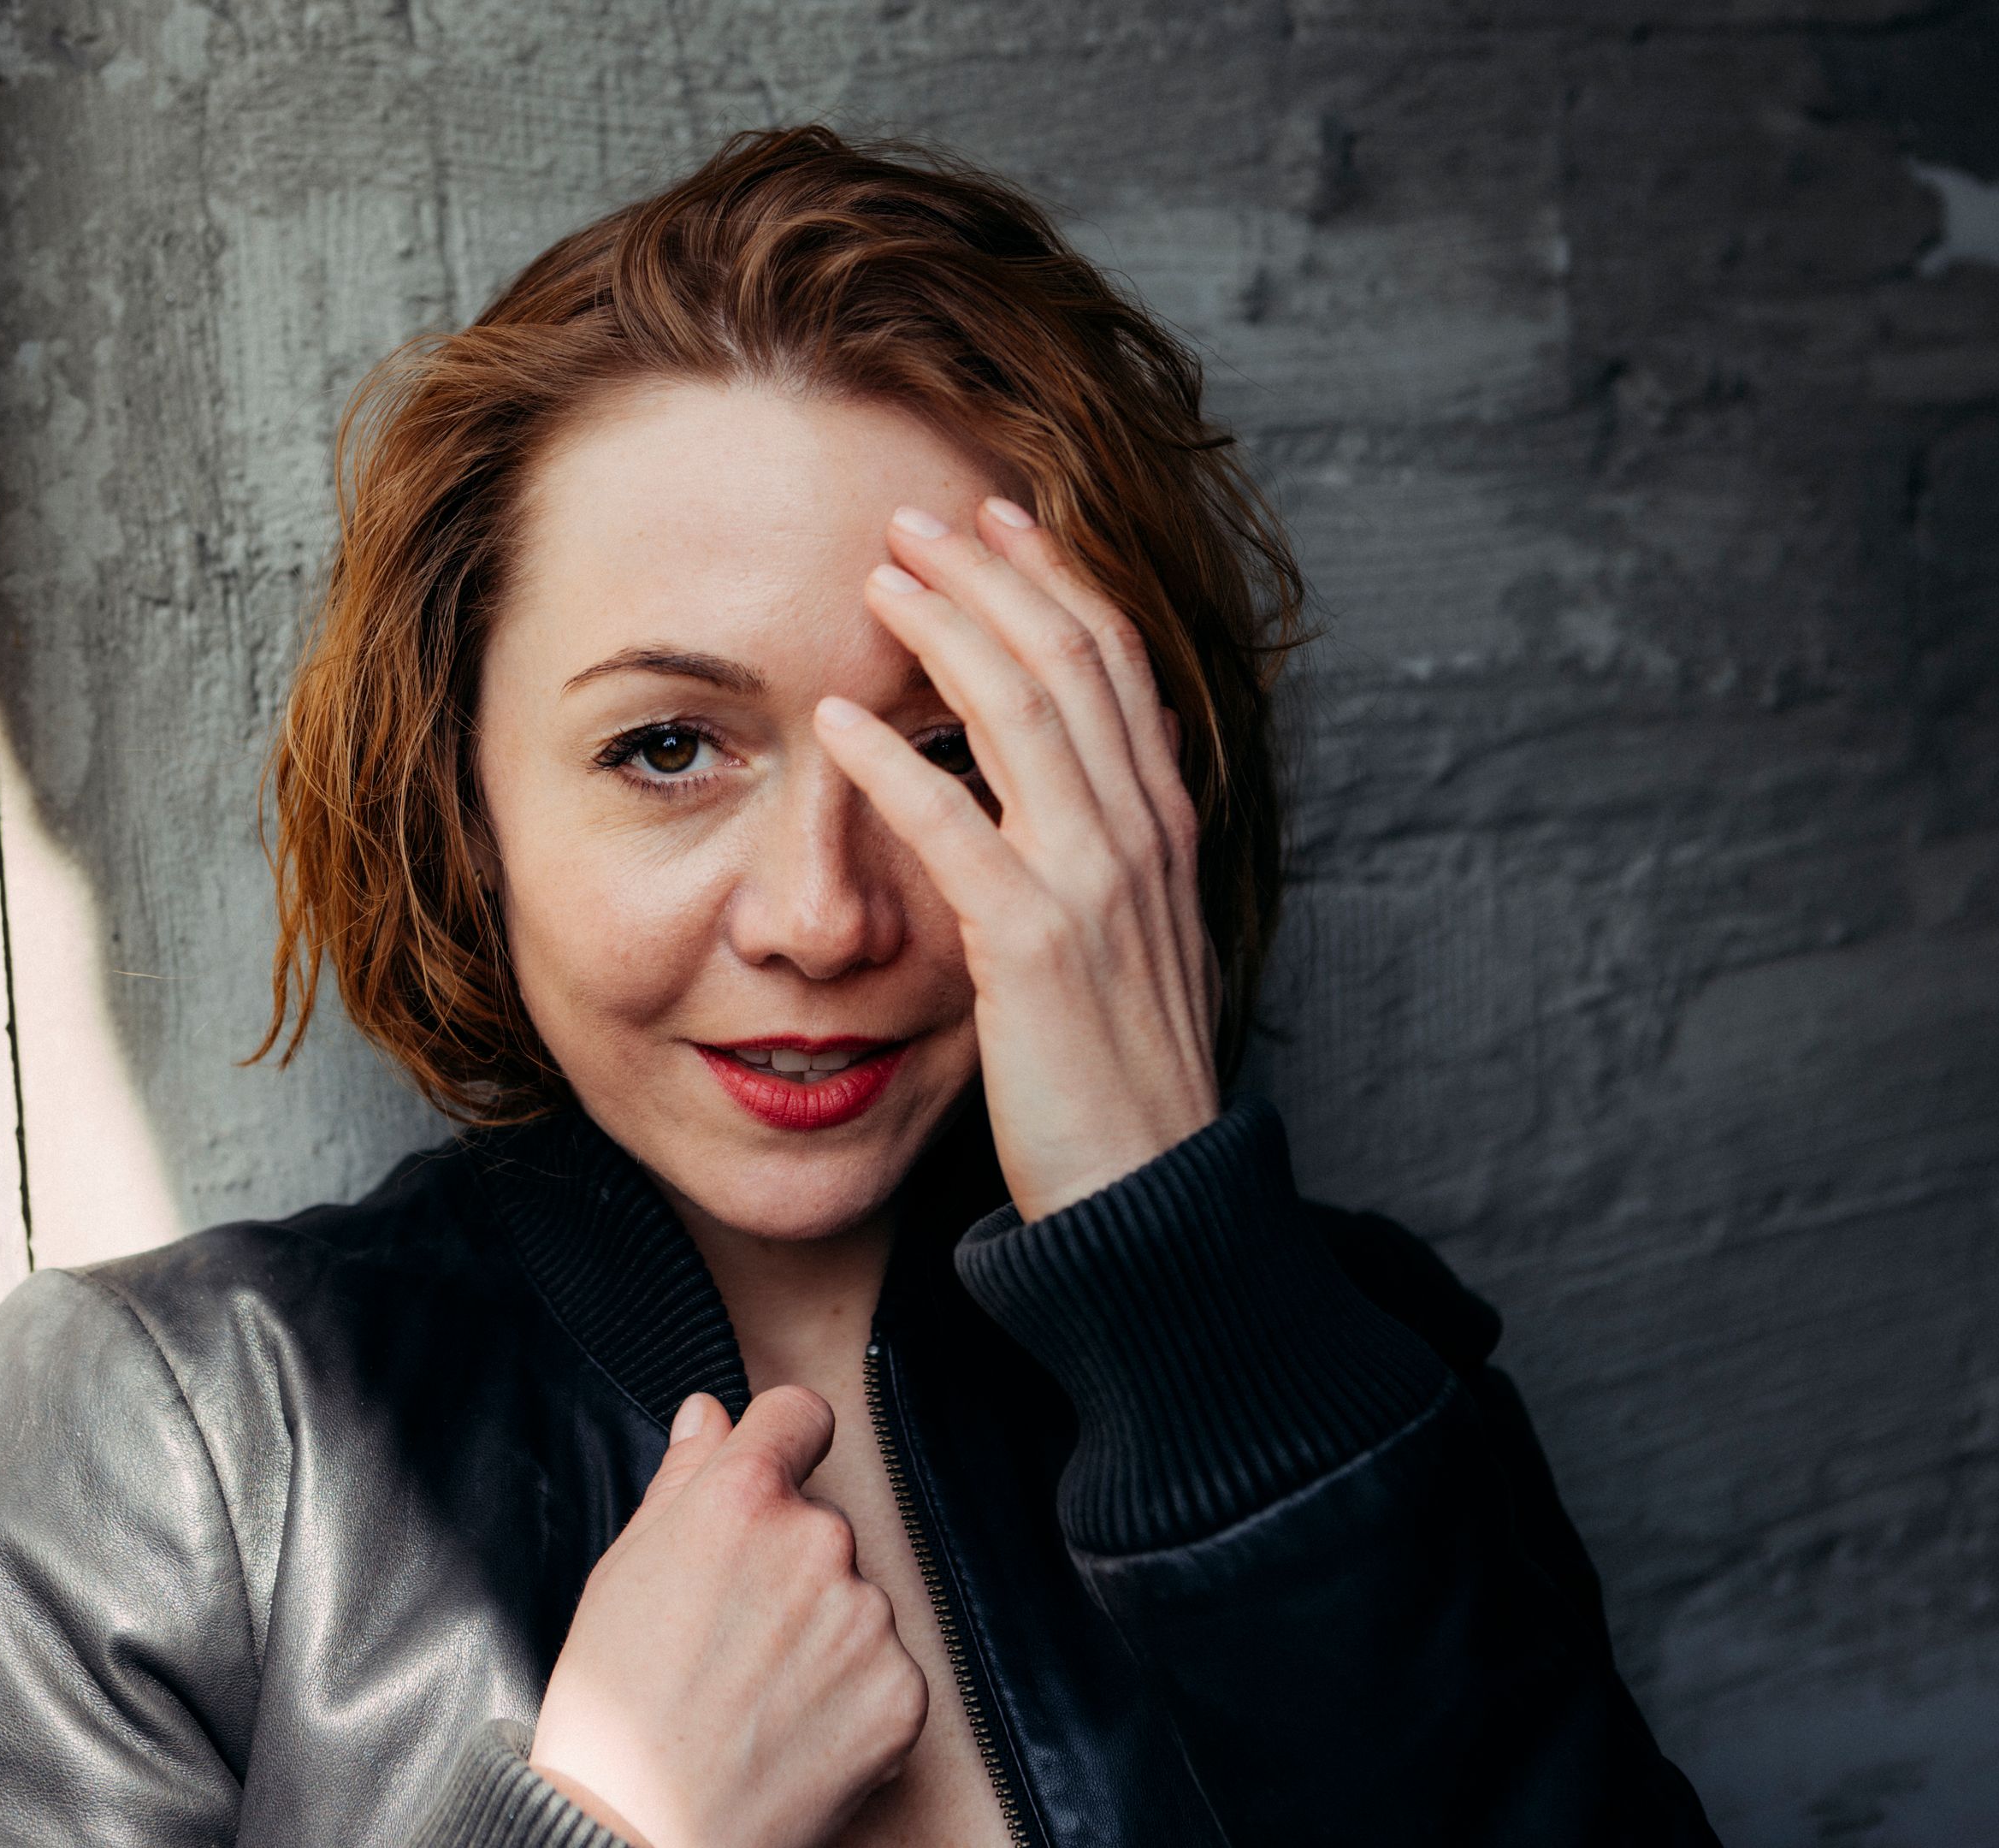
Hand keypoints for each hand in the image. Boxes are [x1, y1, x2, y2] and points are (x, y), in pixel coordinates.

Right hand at [529, 1388, 926, 1847]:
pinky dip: (851, 1699)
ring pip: (853, 1599)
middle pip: (820, 1523)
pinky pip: (884, 1669)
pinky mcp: (903, 1692)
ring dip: (820, 1634)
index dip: (782, 1442)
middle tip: (728, 1638)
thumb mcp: (622, 1574)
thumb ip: (681, 1480)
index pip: (799, 1415)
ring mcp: (867, 1619)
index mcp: (743, 1499)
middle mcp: (817, 1542)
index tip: (769, 1480)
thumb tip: (709, 1414)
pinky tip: (792, 1734)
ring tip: (755, 1698)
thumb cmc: (613, 1712)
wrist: (641, 1840)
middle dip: (786, 1565)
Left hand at [814, 497, 1220, 1221]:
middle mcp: (1139, 835)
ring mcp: (1094, 884)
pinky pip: (956, 826)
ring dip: (944, 629)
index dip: (1056, 578)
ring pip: (1023, 710)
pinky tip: (836, 720)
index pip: (1117, 661)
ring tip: (877, 578)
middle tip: (914, 519)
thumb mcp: (1137, 938)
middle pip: (1069, 656)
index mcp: (1162, 825)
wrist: (1148, 1193)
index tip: (997, 521)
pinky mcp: (1033, 946)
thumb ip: (1108, 849)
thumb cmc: (1123, 1071)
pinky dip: (893, 763)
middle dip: (991, 572)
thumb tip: (1090, 766)